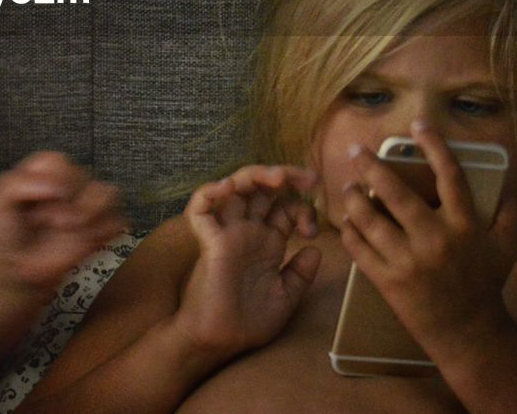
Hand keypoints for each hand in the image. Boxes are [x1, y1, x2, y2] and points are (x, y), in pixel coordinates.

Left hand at [0, 151, 127, 293]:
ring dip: (90, 215)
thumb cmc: (8, 229)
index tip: (35, 211)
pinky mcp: (105, 223)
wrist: (21, 267)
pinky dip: (102, 233)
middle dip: (68, 205)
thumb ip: (17, 184)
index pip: (59, 162)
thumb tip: (59, 188)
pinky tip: (85, 243)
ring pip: (110, 192)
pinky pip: (119, 220)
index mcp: (47, 168)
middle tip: (52, 223)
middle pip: (85, 177)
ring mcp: (91, 201)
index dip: (51, 186)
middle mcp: (72, 179)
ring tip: (71, 231)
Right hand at [176, 165, 320, 358]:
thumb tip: (316, 249)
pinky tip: (229, 187)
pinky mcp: (208, 241)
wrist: (222, 342)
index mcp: (267, 242)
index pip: (284, 207)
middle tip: (309, 178)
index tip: (312, 231)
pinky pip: (200, 208)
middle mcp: (247, 231)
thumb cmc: (250, 322)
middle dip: (284, 176)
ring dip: (254, 174)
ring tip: (276, 177)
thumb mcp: (285, 296)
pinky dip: (210, 192)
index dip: (302, 208)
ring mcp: (227, 233)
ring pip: (233, 188)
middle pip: (261, 189)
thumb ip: (300, 273)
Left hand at [338, 124, 516, 354]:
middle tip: (355, 149)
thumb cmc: (486, 284)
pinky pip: (360, 250)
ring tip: (347, 186)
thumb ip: (510, 211)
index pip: (450, 176)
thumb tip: (511, 179)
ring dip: (353, 199)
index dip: (434, 146)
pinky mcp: (389, 281)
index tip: (418, 125)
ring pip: (371, 221)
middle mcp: (436, 240)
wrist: (468, 333)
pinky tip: (344, 220)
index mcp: (464, 226)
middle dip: (371, 166)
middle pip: (397, 194)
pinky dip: (349, 232)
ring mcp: (409, 262)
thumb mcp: (507, 246)